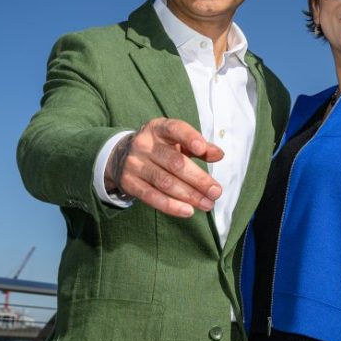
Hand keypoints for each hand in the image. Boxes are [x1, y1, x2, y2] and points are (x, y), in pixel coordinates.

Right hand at [105, 117, 224, 216]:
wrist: (121, 156)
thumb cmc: (160, 148)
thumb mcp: (177, 141)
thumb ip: (199, 148)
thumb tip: (219, 154)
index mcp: (158, 128)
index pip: (174, 129)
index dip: (189, 138)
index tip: (202, 149)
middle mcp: (144, 144)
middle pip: (174, 162)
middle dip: (198, 179)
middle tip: (216, 192)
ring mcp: (134, 164)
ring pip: (164, 182)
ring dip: (189, 195)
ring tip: (207, 204)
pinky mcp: (129, 183)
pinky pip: (151, 196)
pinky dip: (171, 206)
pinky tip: (188, 211)